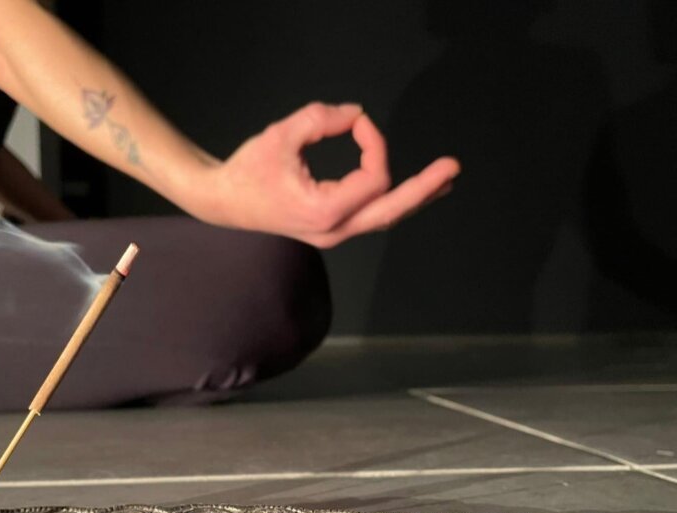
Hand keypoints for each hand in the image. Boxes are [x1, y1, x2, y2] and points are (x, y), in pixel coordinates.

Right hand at [198, 102, 460, 247]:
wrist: (223, 202)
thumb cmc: (248, 170)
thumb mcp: (281, 135)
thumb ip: (321, 119)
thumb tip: (358, 115)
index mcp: (324, 211)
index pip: (374, 177)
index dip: (375, 143)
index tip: (356, 122)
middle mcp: (334, 230)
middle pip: (392, 210)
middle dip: (424, 188)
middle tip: (453, 168)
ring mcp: (334, 234)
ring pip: (385, 217)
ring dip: (415, 197)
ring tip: (444, 181)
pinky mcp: (332, 228)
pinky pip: (372, 216)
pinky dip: (394, 200)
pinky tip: (414, 192)